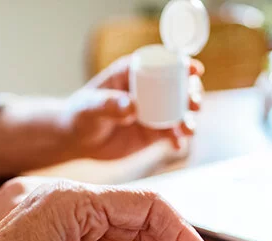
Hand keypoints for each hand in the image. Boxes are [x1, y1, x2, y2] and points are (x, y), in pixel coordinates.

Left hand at [63, 56, 204, 159]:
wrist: (76, 140)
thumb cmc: (79, 114)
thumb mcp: (90, 106)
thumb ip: (109, 104)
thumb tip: (132, 106)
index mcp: (133, 73)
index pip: (161, 64)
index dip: (181, 64)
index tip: (195, 69)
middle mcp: (148, 91)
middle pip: (178, 87)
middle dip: (192, 93)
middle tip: (194, 103)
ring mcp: (153, 112)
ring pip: (179, 112)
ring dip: (189, 118)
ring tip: (188, 128)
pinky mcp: (153, 134)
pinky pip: (171, 135)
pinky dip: (178, 139)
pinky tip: (177, 146)